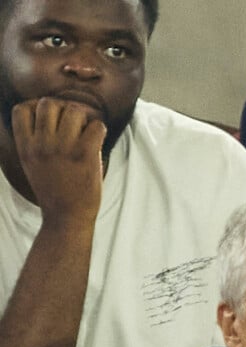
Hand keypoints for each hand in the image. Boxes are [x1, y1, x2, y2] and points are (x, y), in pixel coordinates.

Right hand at [12, 97, 106, 223]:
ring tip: (85, 135)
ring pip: (74, 110)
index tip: (49, 122)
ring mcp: (63, 149)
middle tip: (72, 128)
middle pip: (49, 103)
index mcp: (26, 147)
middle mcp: (41, 145)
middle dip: (62, 110)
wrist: (67, 219)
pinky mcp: (85, 155)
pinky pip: (96, 125)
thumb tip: (51, 112)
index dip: (36, 108)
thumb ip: (35, 140)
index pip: (22, 109)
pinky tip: (96, 143)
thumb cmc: (54, 192)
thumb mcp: (32, 165)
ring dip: (83, 118)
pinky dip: (100, 130)